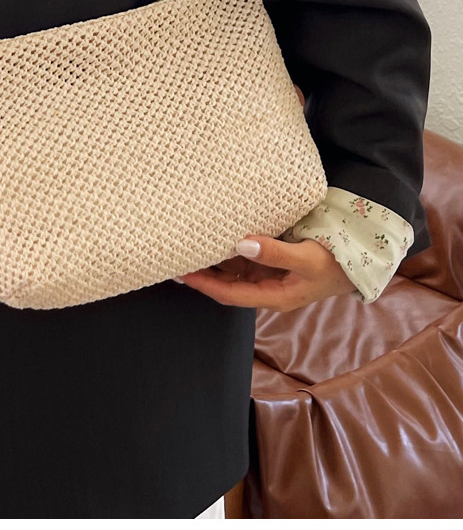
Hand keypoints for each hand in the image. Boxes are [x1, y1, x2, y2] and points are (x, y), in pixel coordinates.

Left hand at [175, 233, 355, 311]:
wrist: (359, 263)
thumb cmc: (335, 264)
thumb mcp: (307, 259)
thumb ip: (275, 252)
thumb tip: (242, 243)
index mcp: (273, 296)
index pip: (229, 293)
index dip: (204, 284)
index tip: (181, 273)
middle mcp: (267, 287)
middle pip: (226, 282)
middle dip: (202, 272)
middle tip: (174, 256)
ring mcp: (270, 274)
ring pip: (233, 268)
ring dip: (213, 259)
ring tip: (188, 244)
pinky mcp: (274, 260)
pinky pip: (245, 256)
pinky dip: (230, 248)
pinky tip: (216, 236)